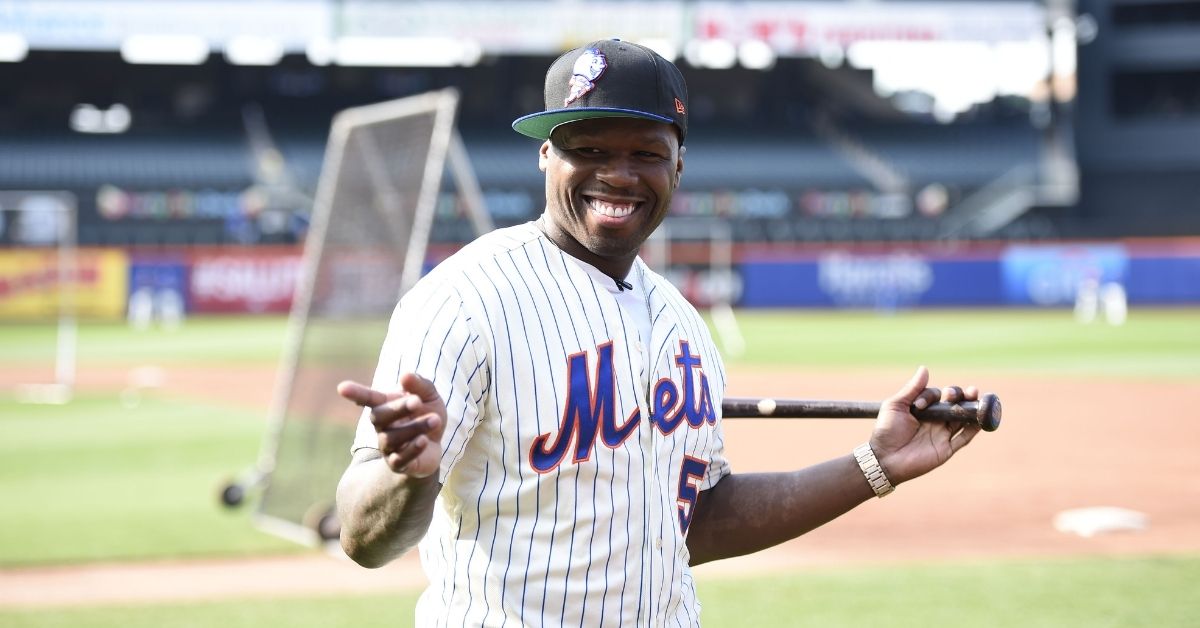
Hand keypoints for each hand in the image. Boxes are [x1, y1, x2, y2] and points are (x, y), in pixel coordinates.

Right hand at [337, 373, 445, 477]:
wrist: (435, 445)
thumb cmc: (427, 414)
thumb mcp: (429, 396)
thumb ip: (419, 385)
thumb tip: (406, 376)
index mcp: (386, 405)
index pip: (368, 398)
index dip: (355, 393)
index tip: (342, 388)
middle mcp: (382, 426)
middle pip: (379, 416)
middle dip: (398, 408)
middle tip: (417, 400)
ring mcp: (388, 447)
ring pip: (392, 438)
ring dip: (415, 428)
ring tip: (435, 419)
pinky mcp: (398, 464)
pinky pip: (399, 459)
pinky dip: (412, 449)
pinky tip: (424, 440)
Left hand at [869, 366, 980, 484]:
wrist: (884, 458)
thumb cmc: (886, 431)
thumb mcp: (896, 405)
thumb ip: (912, 389)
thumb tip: (924, 368)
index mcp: (924, 409)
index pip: (937, 395)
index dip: (933, 396)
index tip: (919, 406)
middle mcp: (935, 420)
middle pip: (955, 404)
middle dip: (961, 395)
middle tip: (963, 392)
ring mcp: (942, 435)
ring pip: (963, 419)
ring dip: (972, 407)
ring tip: (977, 396)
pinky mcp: (946, 449)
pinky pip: (964, 438)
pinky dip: (974, 428)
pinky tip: (981, 418)